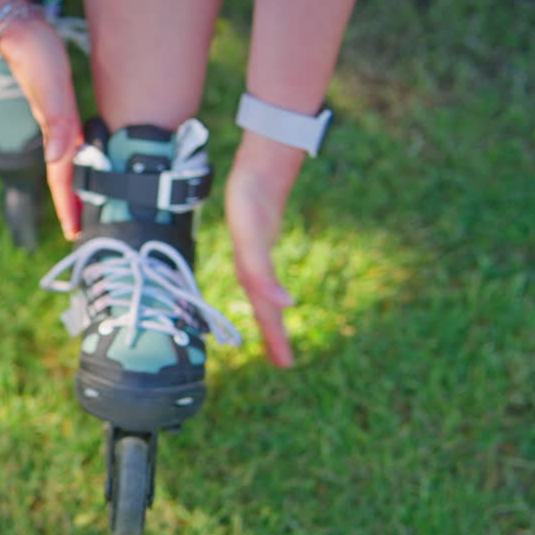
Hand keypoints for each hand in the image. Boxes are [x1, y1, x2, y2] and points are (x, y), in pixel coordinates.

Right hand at [0, 12, 82, 239]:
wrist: (21, 29)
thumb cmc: (37, 56)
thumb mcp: (51, 89)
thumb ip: (55, 123)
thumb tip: (58, 157)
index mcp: (58, 132)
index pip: (64, 179)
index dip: (69, 207)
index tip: (75, 234)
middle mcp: (58, 131)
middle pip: (67, 177)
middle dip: (73, 205)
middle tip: (81, 232)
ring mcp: (58, 120)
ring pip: (69, 162)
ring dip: (76, 185)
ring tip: (85, 205)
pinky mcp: (59, 107)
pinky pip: (72, 144)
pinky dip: (79, 159)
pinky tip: (84, 158)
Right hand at [225, 134, 303, 367]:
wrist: (254, 171)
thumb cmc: (250, 201)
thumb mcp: (253, 236)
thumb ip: (261, 272)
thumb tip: (284, 303)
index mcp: (251, 272)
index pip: (265, 311)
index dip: (274, 335)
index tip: (284, 361)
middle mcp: (252, 269)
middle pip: (265, 309)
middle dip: (273, 336)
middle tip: (285, 363)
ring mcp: (255, 260)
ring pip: (265, 298)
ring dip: (272, 321)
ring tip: (280, 344)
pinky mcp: (260, 251)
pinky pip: (265, 283)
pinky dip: (271, 298)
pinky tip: (277, 302)